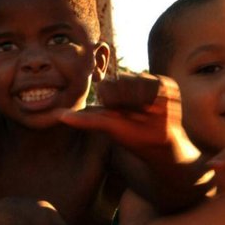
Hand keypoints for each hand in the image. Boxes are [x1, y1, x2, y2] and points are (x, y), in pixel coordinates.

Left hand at [58, 71, 183, 150]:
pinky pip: (156, 86)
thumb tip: (58, 116)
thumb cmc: (130, 135)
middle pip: (122, 82)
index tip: (119, 114)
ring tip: (145, 114)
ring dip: (141, 103)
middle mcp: (129, 81)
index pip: (106, 86)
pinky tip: (156, 110)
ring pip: (138, 82)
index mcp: (112, 89)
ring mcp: (147, 80)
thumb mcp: (106, 126)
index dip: (112, 102)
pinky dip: (155, 100)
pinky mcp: (165, 83)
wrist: (158, 144)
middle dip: (127, 103)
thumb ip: (85, 119)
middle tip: (134, 116)